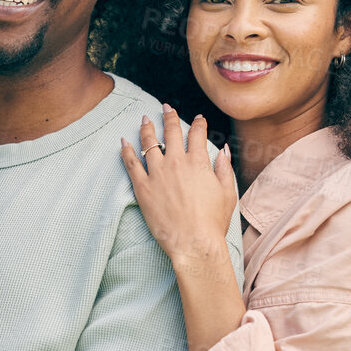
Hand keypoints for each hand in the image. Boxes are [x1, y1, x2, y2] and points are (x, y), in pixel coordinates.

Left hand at [120, 106, 238, 271]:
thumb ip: (224, 168)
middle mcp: (176, 163)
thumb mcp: (228, 192)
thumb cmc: (212, 222)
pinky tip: (123, 141)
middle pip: (171, 131)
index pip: (197, 134)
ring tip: (145, 120)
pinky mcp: (142, 188)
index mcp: (198, 162)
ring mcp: (157, 174)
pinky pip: (131, 163)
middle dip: (169, 116)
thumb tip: (223, 150)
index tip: (198, 119)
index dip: (198, 124)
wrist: (194, 243)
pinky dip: (126, 150)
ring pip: (148, 143)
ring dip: (147, 128)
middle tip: (166, 107)